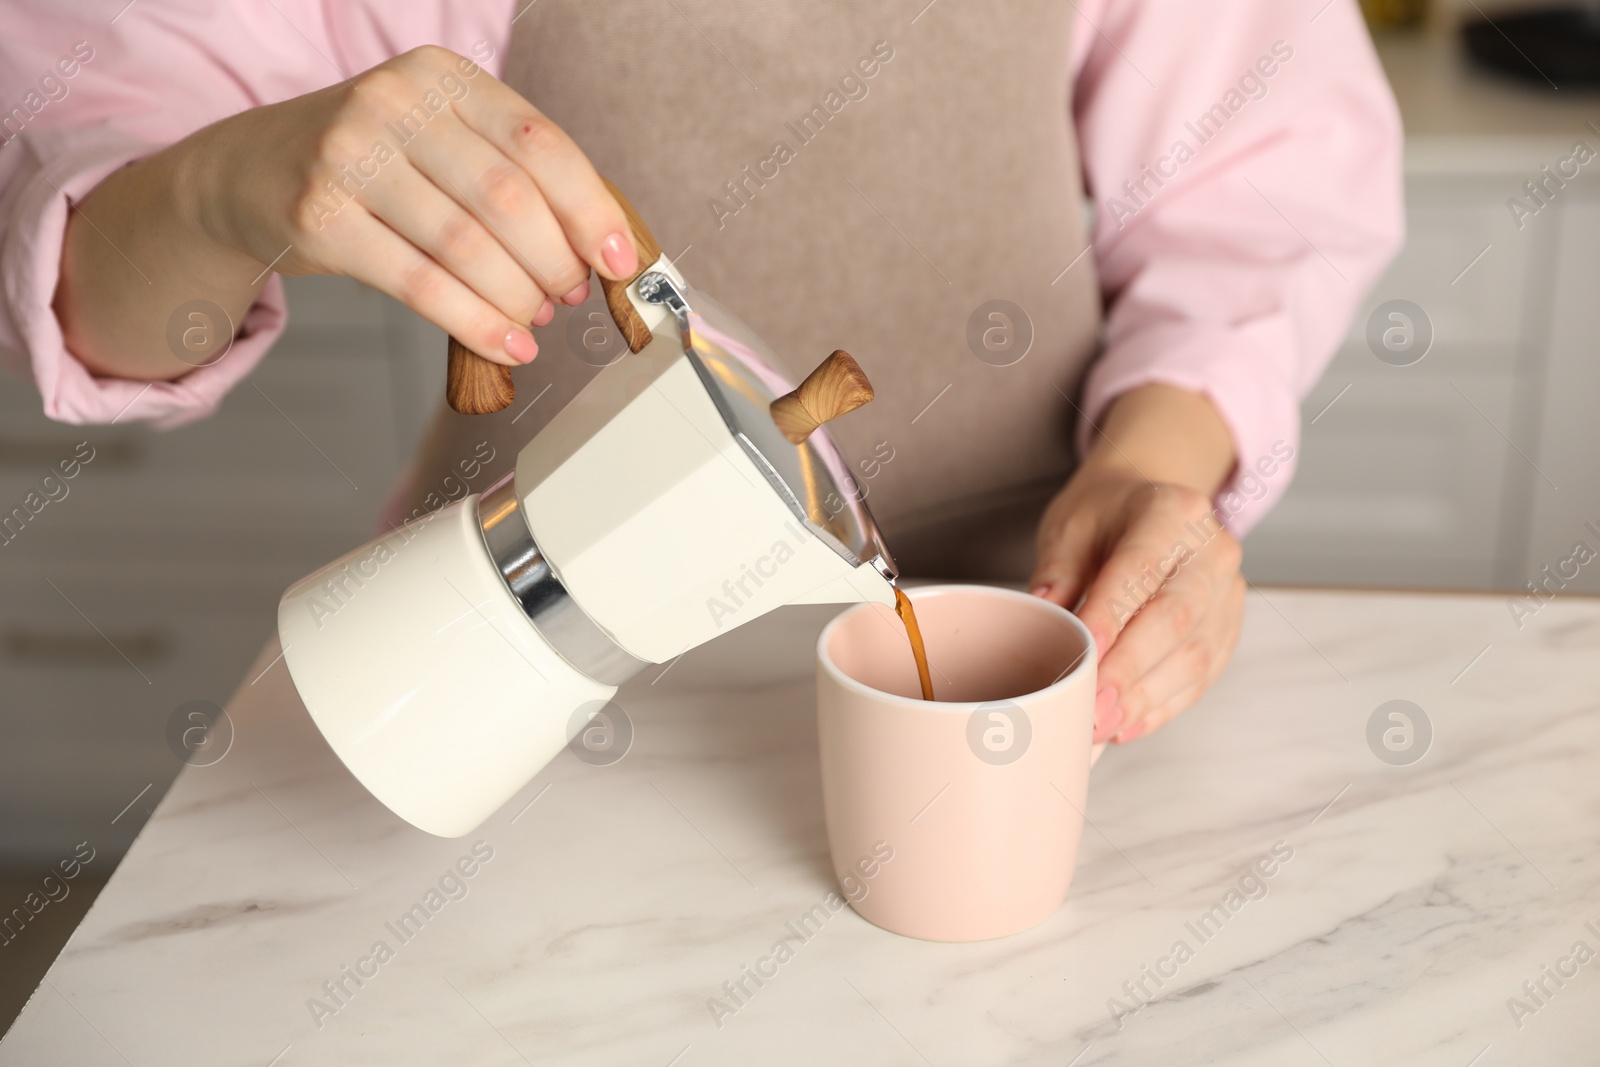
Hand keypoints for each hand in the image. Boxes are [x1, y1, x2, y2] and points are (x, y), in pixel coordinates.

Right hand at [59, 47, 636, 378]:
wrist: (247, 172)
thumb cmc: (369, 164)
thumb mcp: (438, 141)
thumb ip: (511, 176)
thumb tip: (597, 248)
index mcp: (442, 76)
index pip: (541, 143)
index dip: (591, 210)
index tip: (617, 260)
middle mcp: (394, 102)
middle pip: (509, 198)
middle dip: (552, 262)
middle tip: (564, 297)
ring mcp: (350, 156)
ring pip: (467, 244)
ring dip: (516, 297)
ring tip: (532, 322)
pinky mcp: (319, 216)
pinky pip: (420, 283)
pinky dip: (474, 322)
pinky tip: (504, 343)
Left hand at [1027, 384, 1243, 744]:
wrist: (1146, 508)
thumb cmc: (1104, 517)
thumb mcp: (1070, 527)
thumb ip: (1057, 572)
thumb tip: (1043, 617)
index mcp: (1172, 512)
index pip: (1140, 570)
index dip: (1112, 617)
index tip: (1084, 656)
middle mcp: (1212, 550)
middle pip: (1176, 618)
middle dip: (1130, 670)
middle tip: (1092, 709)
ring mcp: (1228, 591)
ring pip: (1195, 654)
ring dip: (1146, 697)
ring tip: (1103, 725)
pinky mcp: (1229, 627)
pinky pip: (1203, 675)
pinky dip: (1163, 705)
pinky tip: (1128, 724)